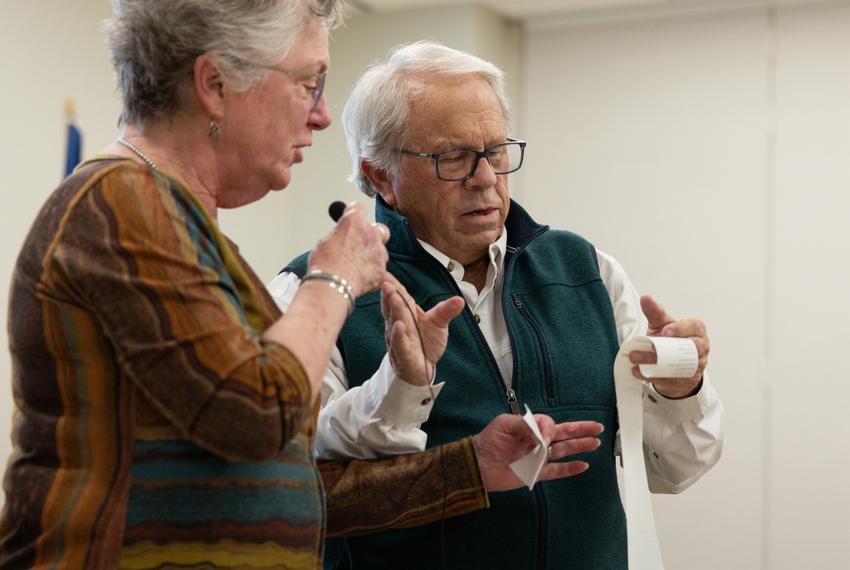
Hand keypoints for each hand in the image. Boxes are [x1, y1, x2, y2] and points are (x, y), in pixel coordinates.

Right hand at [308, 202, 389, 295]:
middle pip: (378, 228)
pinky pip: (380, 268)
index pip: (358, 208)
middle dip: (372, 234)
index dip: (354, 213)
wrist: (332, 285)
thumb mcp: (324, 241)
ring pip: (381, 250)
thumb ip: (338, 234)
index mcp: (354, 222)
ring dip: (372, 254)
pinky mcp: (382, 270)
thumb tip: (340, 236)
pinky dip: (372, 271)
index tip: (352, 217)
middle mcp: (370, 233)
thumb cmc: (324, 264)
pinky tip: (361, 276)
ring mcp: (379, 252)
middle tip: (361, 242)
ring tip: (358, 264)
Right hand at [381, 274, 464, 385]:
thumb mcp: (439, 324)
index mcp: (406, 314)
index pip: (399, 297)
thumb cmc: (425, 343)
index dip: (393, 285)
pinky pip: (400, 344)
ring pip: (394, 323)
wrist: (421, 370)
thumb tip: (460, 299)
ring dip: (393, 310)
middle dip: (390, 294)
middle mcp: (399, 325)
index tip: (385, 272)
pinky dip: (399, 335)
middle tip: (386, 281)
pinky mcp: (403, 355)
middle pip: (394, 307)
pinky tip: (399, 326)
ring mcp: (399, 340)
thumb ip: (446, 311)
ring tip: (393, 296)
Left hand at [471, 414, 603, 491]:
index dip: (550, 429)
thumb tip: (545, 434)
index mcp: (529, 427)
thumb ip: (526, 424)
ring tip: (595, 443)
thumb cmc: (489, 441)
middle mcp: (536, 441)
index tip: (544, 437)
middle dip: (580, 430)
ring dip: (580, 446)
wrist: (478, 465)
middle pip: (563, 434)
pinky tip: (583, 465)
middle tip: (597, 427)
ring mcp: (538, 458)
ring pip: (564, 451)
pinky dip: (570, 469)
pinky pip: (557, 471)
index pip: (550, 424)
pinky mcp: (536, 473)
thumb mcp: (505, 424)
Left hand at [628, 294, 709, 398]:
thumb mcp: (663, 324)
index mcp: (697, 331)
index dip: (681, 329)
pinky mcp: (685, 381)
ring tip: (634, 361)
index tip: (665, 331)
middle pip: (686, 349)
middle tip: (642, 347)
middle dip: (663, 349)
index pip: (693, 328)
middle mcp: (700, 349)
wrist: (675, 364)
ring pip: (677, 366)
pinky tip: (638, 371)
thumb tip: (646, 298)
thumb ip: (656, 313)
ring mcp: (695, 367)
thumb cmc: (671, 339)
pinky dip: (653, 377)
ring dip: (654, 364)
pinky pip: (670, 380)